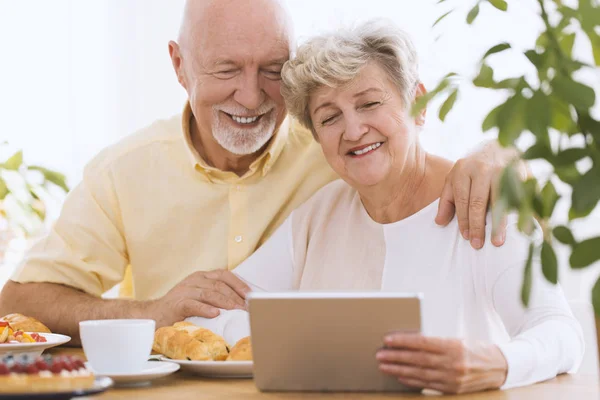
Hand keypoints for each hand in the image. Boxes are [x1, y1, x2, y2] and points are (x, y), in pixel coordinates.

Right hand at [153, 270, 249, 326]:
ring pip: (209, 292)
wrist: (154, 316)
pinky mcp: (177, 303)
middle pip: (219, 284)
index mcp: (201, 277)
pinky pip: (194, 304)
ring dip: (226, 302)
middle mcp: (194, 280)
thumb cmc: (180, 309)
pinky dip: (205, 308)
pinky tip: (215, 314)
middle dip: (235, 296)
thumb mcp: (200, 297)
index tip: (250, 295)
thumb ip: (216, 296)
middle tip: (246, 308)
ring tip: (236, 311)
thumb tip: (241, 304)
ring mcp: (185, 290)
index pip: (224, 275)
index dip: (239, 284)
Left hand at [376, 333, 507, 393]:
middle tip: (380, 354)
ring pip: (419, 373)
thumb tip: (409, 343)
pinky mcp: (452, 389)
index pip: (422, 343)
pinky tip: (399, 376)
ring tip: (384, 366)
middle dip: (396, 357)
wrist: (501, 367)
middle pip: (418, 359)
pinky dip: (411, 380)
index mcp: (454, 346)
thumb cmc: (476, 349)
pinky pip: (427, 385)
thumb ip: (436, 343)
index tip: (387, 340)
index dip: (403, 341)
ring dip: (399, 370)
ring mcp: (453, 378)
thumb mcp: (458, 340)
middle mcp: (453, 363)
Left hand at [435, 141, 521, 248]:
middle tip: (478, 244)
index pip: (462, 200)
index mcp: (463, 169)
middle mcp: (482, 168)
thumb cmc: (474, 167)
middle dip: (478, 225)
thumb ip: (447, 199)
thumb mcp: (455, 178)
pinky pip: (518, 195)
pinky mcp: (520, 171)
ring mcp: (503, 169)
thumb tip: (439, 222)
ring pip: (499, 200)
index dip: (464, 220)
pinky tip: (519, 228)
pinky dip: (518, 212)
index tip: (466, 237)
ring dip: (498, 223)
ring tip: (497, 241)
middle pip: (478, 202)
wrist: (500, 144)